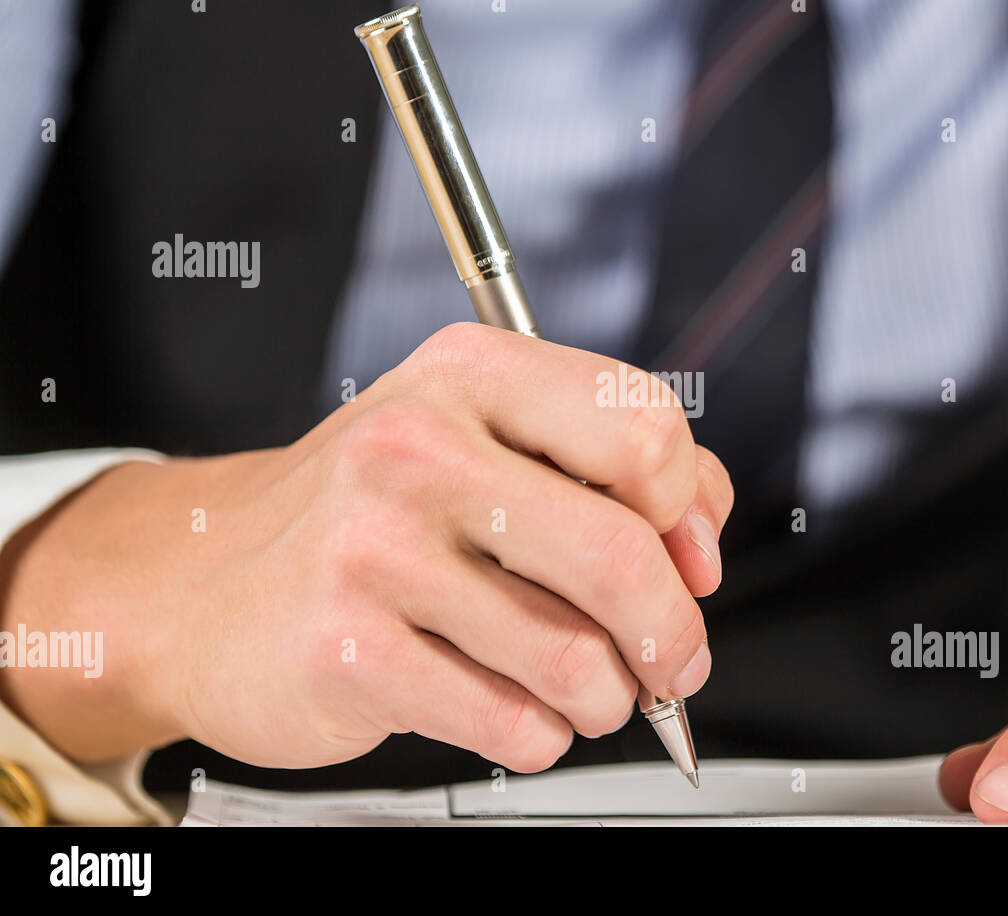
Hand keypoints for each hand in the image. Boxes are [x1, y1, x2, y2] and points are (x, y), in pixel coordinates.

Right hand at [0, 323, 731, 772]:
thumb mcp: (483, 439)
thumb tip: (704, 538)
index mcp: (470, 373)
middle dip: (674, 634)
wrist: (202, 582)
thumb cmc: (369, 513)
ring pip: (577, 658)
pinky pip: (513, 723)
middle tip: (674, 662)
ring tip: (583, 688)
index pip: (643, 425)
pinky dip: (539, 735)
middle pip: (623, 554)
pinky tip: (510, 710)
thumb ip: (610, 465)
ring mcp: (373, 548)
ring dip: (605, 697)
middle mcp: (417, 445)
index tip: (689, 559)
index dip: (691, 510)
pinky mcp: (346, 650)